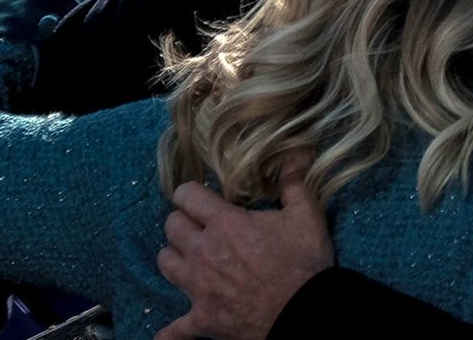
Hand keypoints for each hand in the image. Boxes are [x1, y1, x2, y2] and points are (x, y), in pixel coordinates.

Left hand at [155, 154, 333, 339]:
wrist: (305, 314)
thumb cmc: (305, 264)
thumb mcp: (307, 216)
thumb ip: (295, 182)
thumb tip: (298, 151)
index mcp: (225, 223)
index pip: (186, 196)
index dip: (191, 193)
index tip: (200, 197)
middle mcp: (203, 252)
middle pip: (171, 227)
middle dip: (182, 222)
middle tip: (199, 225)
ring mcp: (199, 287)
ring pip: (166, 264)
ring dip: (175, 258)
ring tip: (189, 258)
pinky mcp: (203, 319)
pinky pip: (174, 329)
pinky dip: (170, 332)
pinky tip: (165, 336)